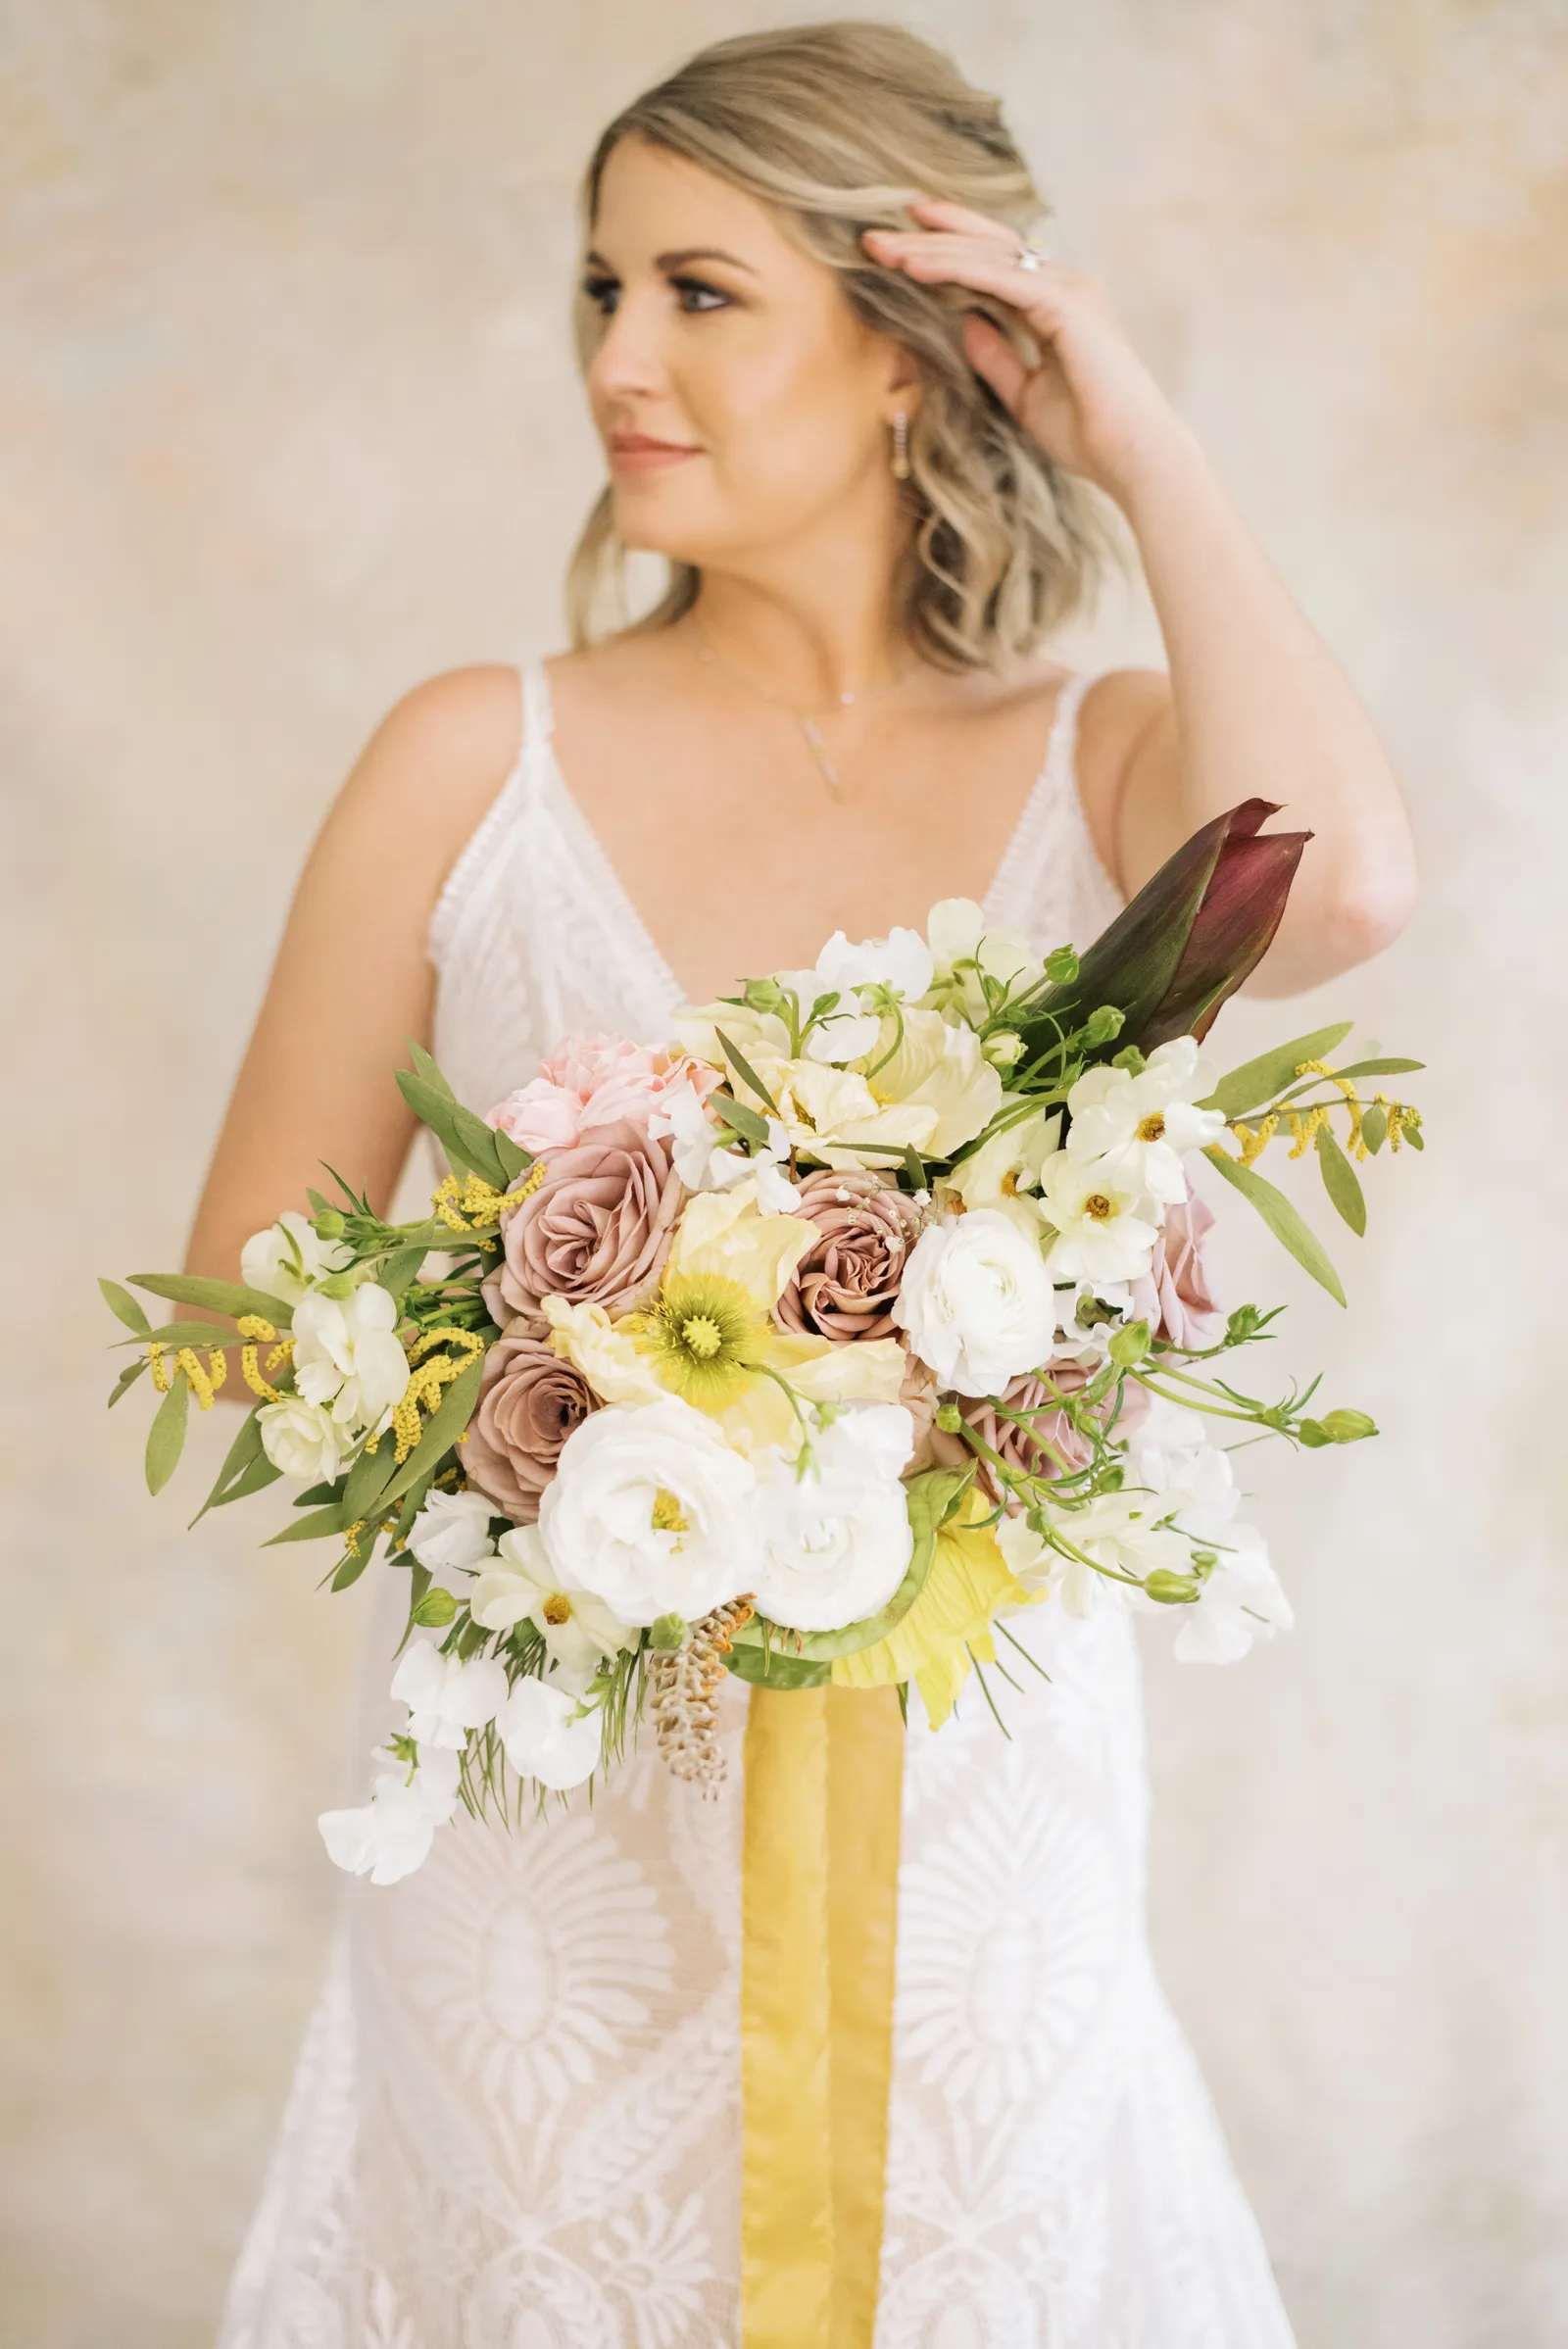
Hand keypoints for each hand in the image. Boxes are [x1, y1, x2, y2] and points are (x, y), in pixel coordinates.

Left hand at [862, 198, 1194, 507]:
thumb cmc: (1089, 435)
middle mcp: (1065, 285)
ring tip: (880, 246)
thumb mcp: (1025, 394)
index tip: (903, 237)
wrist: (1133, 458)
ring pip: (986, 255)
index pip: (995, 262)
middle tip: (873, 234)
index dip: (950, 244)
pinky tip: (914, 266)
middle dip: (929, 237)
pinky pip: (997, 278)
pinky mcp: (1064, 304)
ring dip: (930, 248)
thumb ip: (996, 356)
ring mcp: (1067, 289)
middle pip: (986, 247)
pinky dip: (954, 269)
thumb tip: (963, 324)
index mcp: (1058, 303)